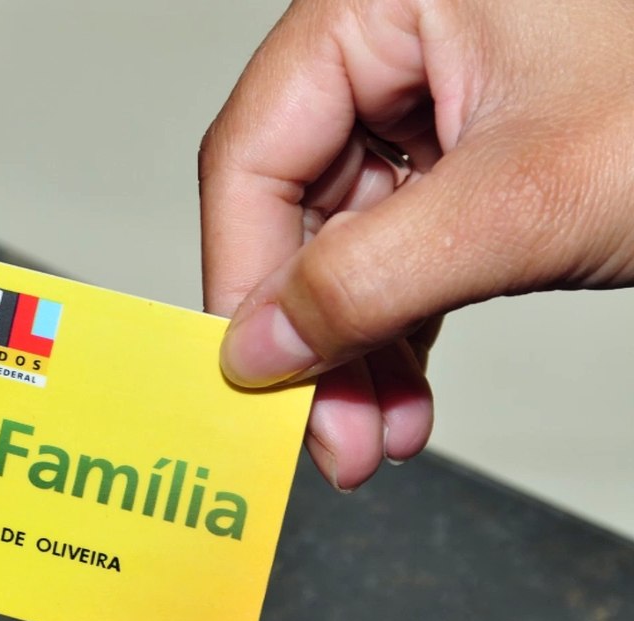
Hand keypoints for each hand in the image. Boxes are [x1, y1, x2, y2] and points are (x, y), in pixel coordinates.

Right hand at [199, 0, 633, 489]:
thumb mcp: (525, 201)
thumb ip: (371, 277)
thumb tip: (257, 347)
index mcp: (374, 4)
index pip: (254, 153)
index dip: (242, 276)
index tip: (252, 378)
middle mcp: (389, 46)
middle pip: (295, 209)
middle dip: (314, 336)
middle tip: (326, 431)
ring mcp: (428, 101)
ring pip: (345, 242)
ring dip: (356, 349)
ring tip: (376, 431)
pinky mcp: (469, 154)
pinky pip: (401, 248)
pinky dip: (402, 326)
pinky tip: (405, 392)